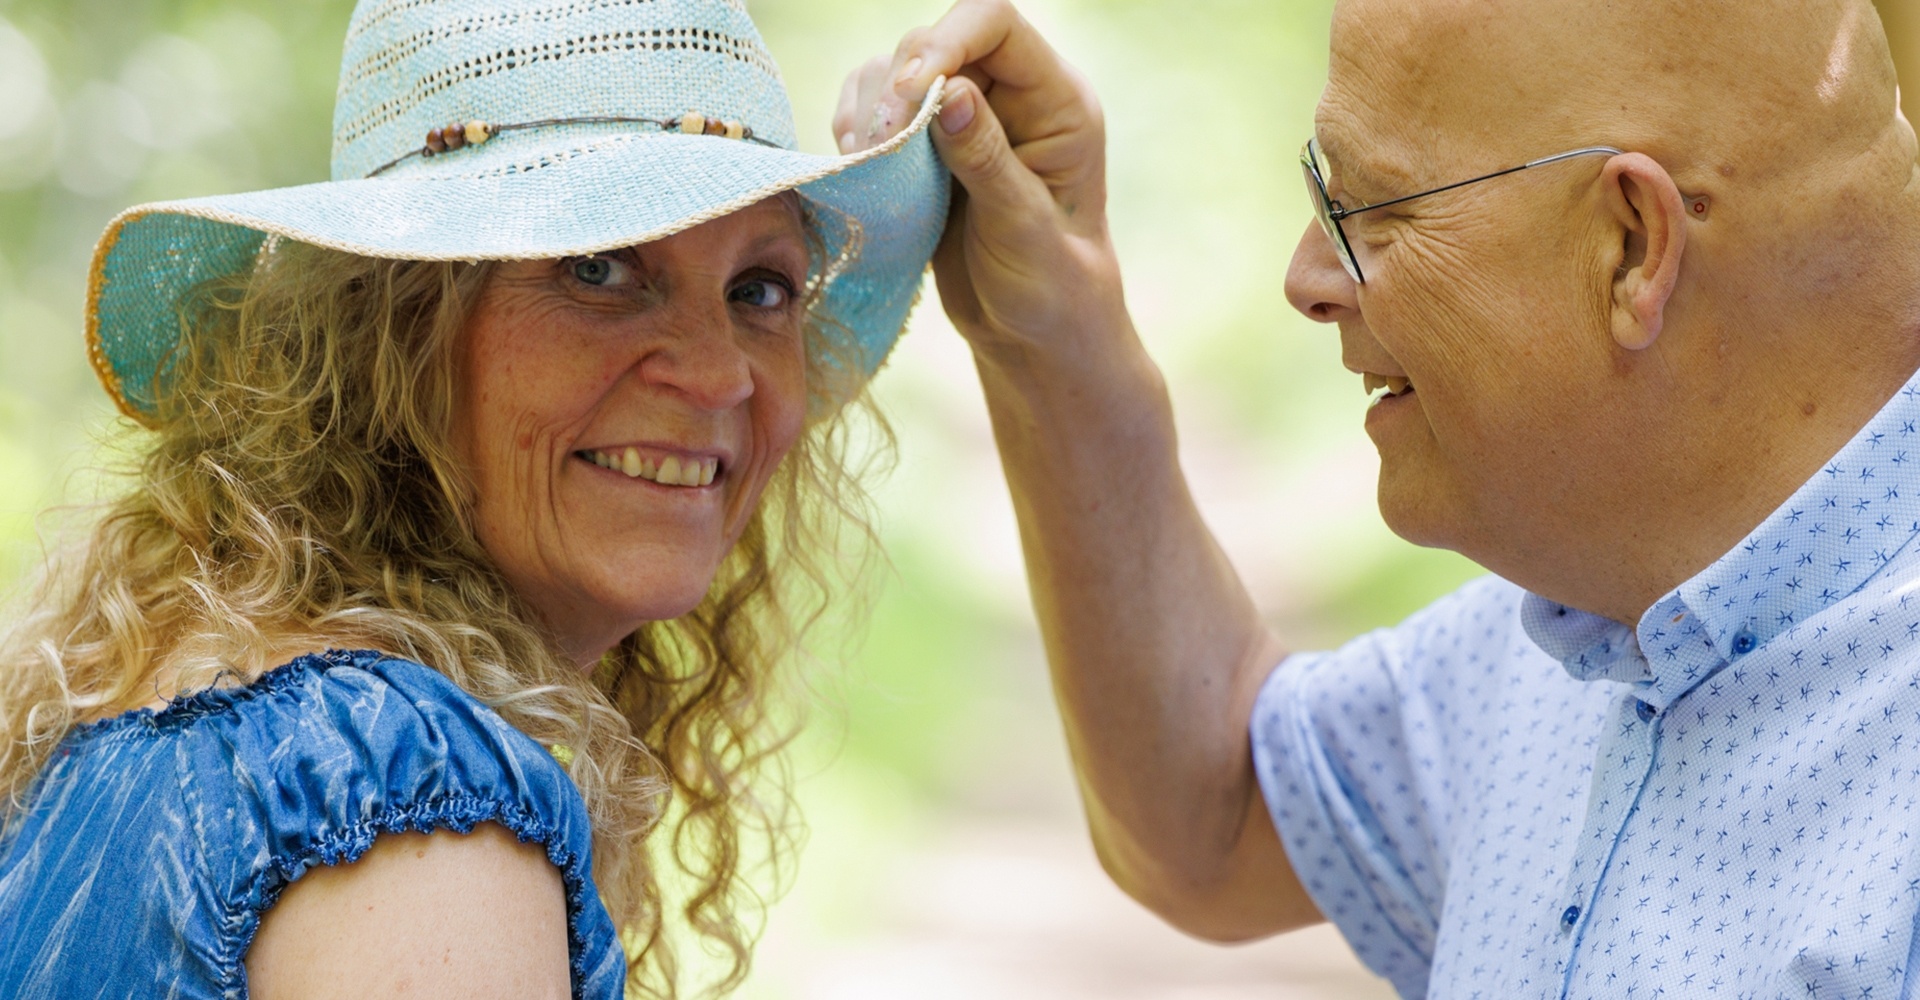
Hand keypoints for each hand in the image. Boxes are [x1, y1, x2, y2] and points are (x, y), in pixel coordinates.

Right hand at [833, 0, 1127, 367]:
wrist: (1031, 336)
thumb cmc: (1050, 289)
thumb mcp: (1023, 229)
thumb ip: (988, 160)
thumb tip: (951, 92)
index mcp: (1056, 102)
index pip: (995, 23)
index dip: (946, 40)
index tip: (907, 94)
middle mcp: (1010, 96)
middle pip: (935, 40)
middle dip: (896, 88)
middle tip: (878, 150)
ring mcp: (965, 117)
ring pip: (895, 70)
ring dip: (869, 111)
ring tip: (869, 165)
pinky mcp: (925, 145)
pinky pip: (874, 106)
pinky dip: (855, 130)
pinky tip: (860, 168)